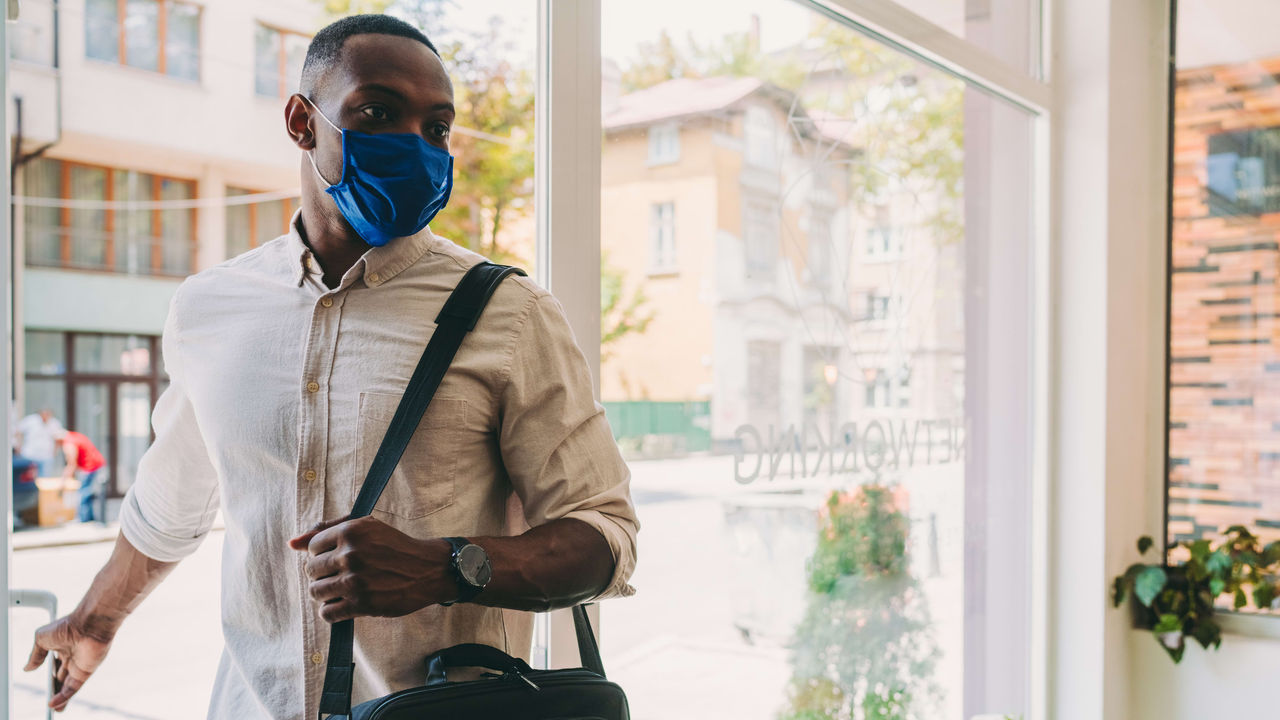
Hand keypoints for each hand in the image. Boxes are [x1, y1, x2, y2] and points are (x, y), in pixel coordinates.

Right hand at [25, 614, 114, 711]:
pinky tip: (54, 704)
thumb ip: (35, 655)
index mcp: (63, 647)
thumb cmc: (66, 626)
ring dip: (61, 698)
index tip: (44, 685)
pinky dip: (64, 696)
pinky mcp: (86, 672)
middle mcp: (72, 657)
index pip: (55, 666)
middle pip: (62, 678)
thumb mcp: (41, 639)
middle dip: (57, 689)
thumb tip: (27, 668)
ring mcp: (80, 665)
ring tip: (55, 709)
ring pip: (68, 685)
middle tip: (50, 701)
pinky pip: (74, 687)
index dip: (50, 676)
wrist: (88, 625)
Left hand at [289, 516, 453, 622]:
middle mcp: (350, 555)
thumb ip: (327, 530)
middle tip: (342, 574)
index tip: (337, 558)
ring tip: (342, 590)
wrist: (426, 569)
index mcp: (350, 532)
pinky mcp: (362, 604)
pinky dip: (333, 611)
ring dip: (326, 593)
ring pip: (316, 592)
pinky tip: (346, 604)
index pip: (312, 547)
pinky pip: (328, 613)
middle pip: (311, 571)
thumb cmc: (393, 546)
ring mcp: (355, 581)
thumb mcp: (365, 527)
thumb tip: (291, 544)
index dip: (322, 554)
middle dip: (323, 574)